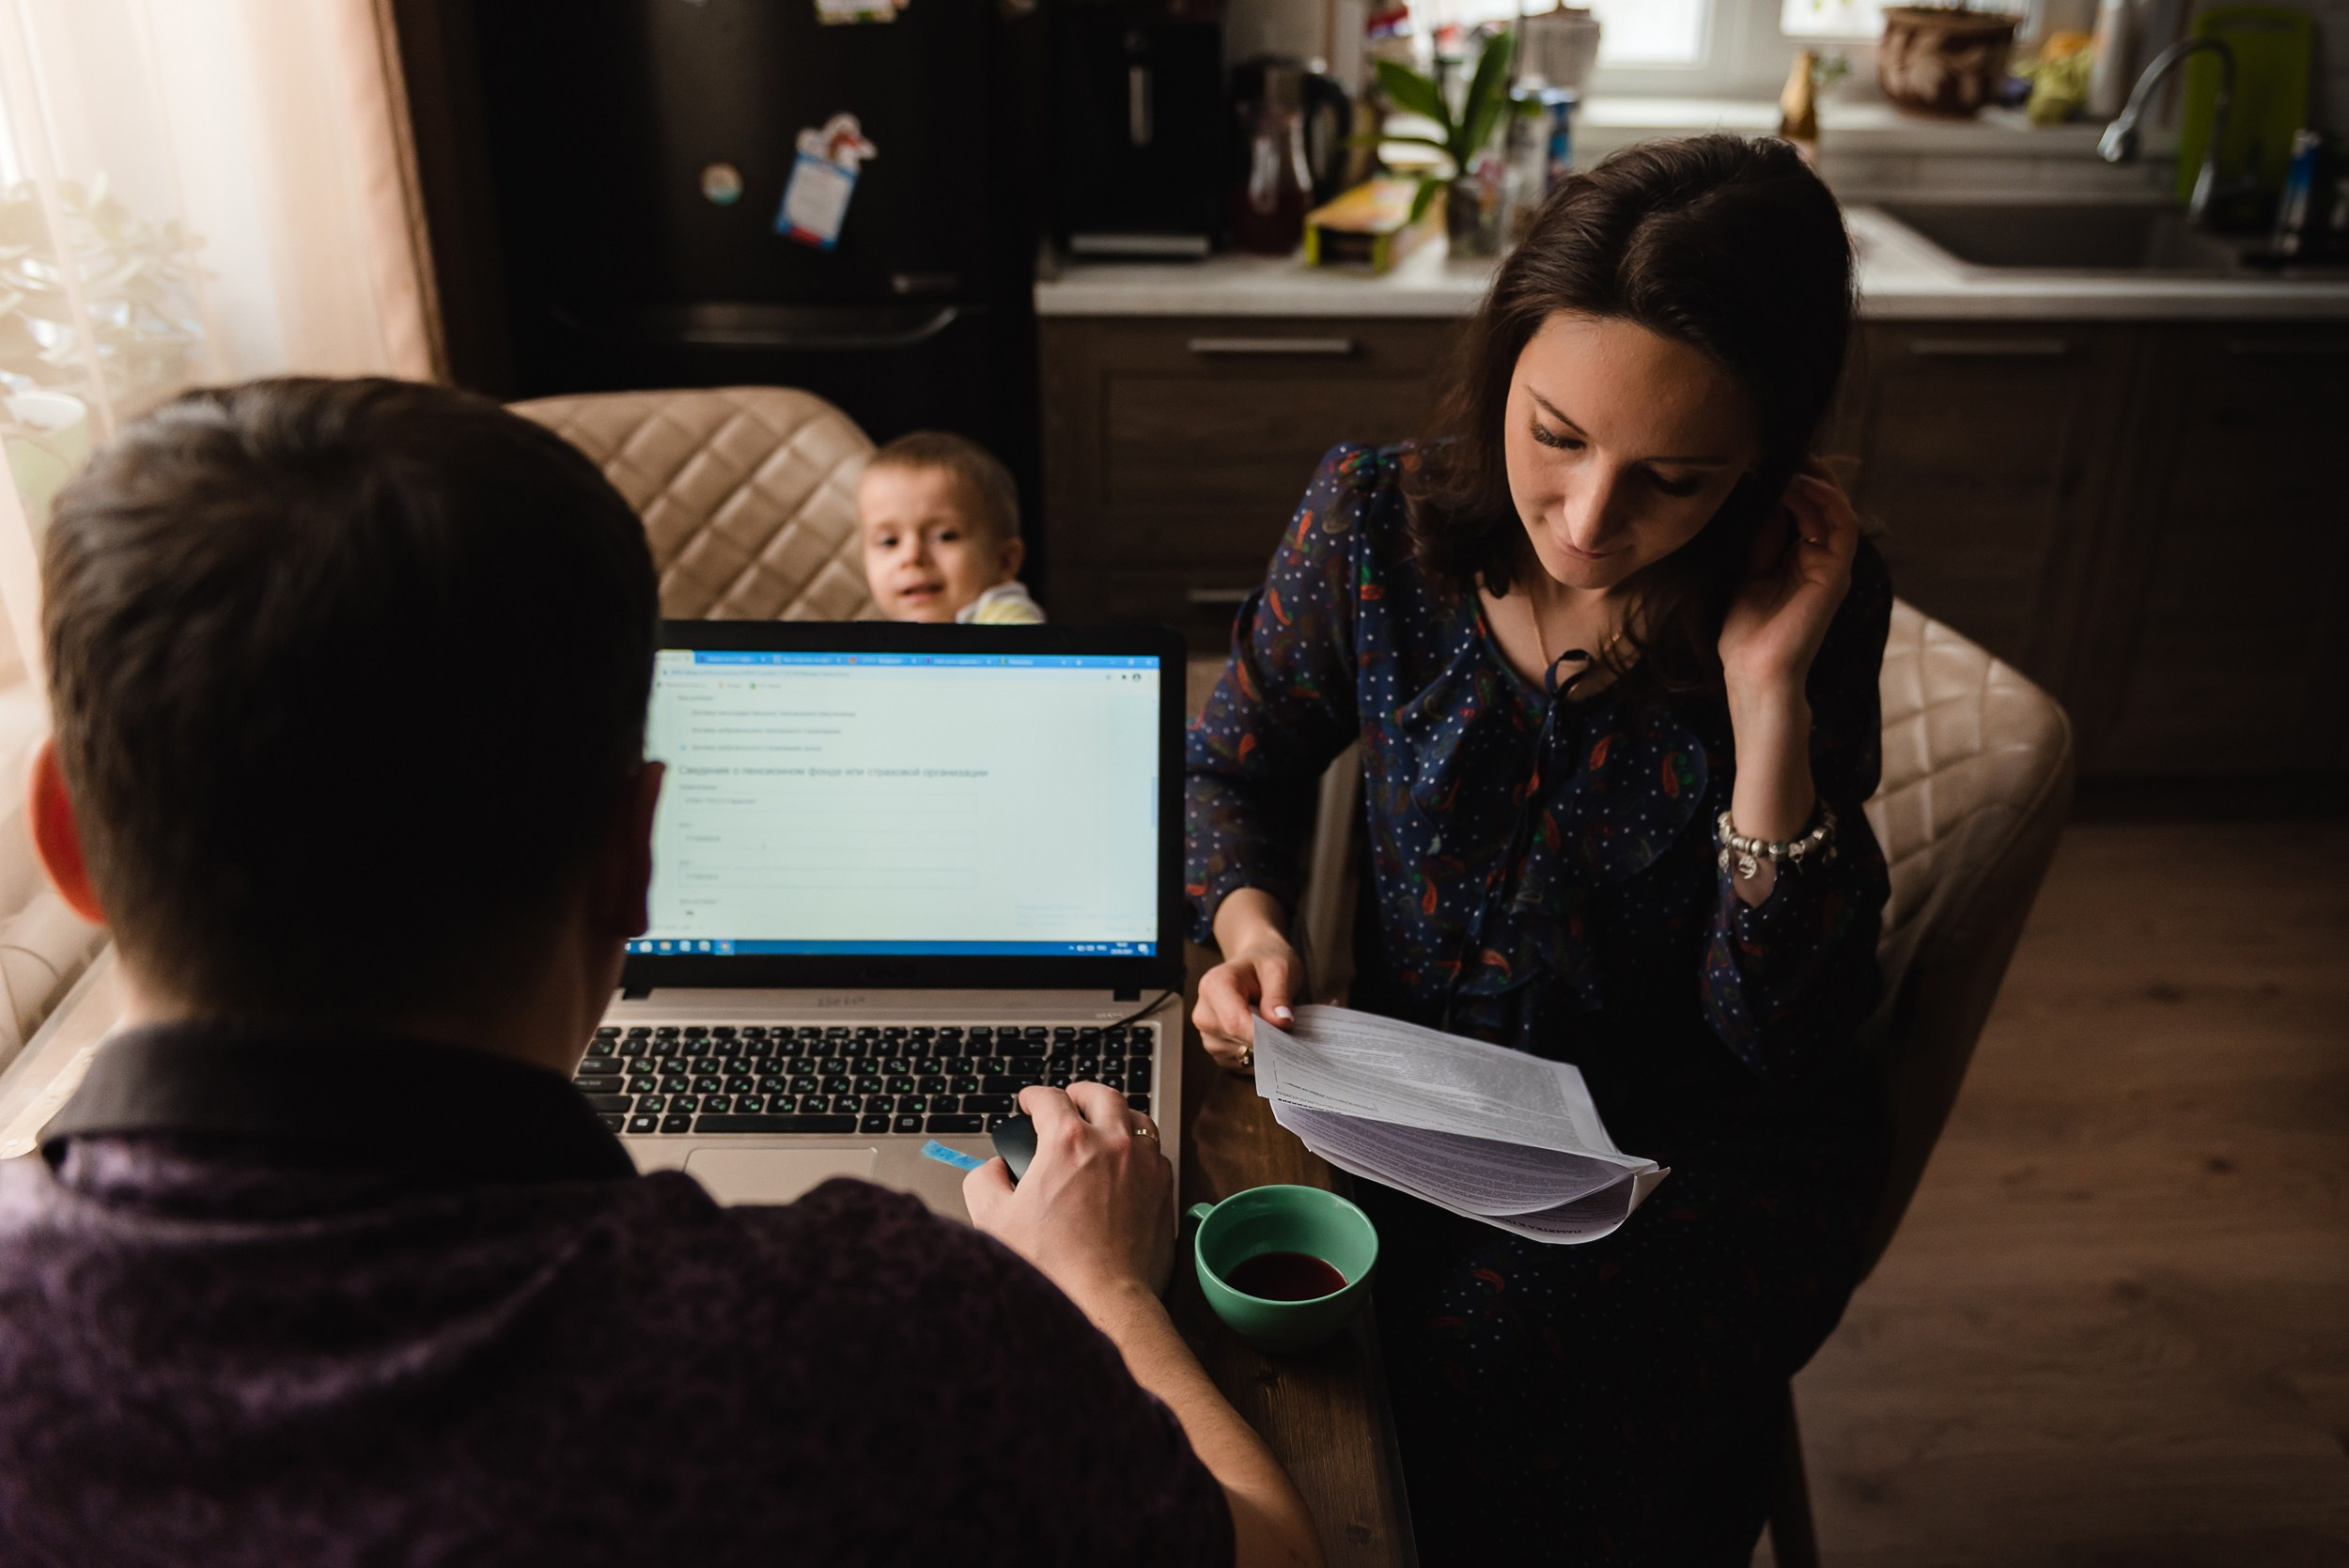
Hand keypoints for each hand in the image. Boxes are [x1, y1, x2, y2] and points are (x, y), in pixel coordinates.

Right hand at [963, 1082, 1175, 1304]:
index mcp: (1067, 1142)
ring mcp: (1144, 1162)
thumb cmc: (1054, 1266)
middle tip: (1067, 1100)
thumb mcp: (992, 1219)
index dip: (1033, 1096)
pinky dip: (1138, 1145)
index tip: (1028, 1103)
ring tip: (1102, 1123)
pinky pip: (1154, 1150)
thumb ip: (983, 1180)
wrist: (1106, 1300)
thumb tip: (994, 1169)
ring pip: (1135, 1116)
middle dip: (1079, 1093)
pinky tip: (1126, 1160)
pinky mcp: (1164, 1187)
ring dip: (1115, 1113)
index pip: (1049, 1098)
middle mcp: (1111, 1142)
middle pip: (1100, 1094)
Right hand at [1193, 930, 1299, 1073]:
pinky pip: (1238, 1063)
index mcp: (1214, 986)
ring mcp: (1207, 1032)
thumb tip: (1280, 1024)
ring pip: (1238, 1055)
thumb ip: (1279, 996)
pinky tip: (1266, 1037)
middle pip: (1237, 1041)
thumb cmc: (1265, 963)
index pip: (1235, 1023)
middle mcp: (1204, 1011)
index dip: (1262, 1035)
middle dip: (1266, 1041)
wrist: (1255, 963)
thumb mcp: (1280, 969)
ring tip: (1274, 1026)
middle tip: (1287, 1027)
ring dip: (1262, 1048)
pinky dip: (1257, 1055)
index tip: (1286, 1033)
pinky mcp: (1216, 1046)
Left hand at [1717, 460, 1858, 702]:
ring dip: (1814, 480)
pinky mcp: (1836, 573)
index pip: (1802, 507)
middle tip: (1782, 447)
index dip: (1790, 479)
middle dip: (1806, 472)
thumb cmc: (1744, 631)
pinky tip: (1802, 484)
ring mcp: (1831, 565)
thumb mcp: (1746, 572)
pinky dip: (1825, 501)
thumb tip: (1761, 496)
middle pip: (1822, 502)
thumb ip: (1760, 537)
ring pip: (1834, 508)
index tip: (1765, 457)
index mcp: (1800, 558)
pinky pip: (1841, 526)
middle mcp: (1820, 558)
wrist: (1753, 670)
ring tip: (1790, 460)